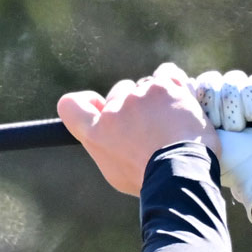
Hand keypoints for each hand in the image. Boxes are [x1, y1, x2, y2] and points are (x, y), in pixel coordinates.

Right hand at [57, 72, 217, 196]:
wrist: (178, 171)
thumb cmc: (148, 177)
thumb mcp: (115, 170)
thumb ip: (106, 144)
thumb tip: (105, 129)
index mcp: (95, 133)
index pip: (70, 105)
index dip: (86, 102)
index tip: (99, 105)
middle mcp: (112, 111)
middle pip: (119, 92)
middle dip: (133, 104)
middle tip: (152, 126)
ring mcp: (137, 96)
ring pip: (146, 85)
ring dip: (156, 97)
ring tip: (172, 120)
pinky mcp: (162, 87)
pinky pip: (167, 73)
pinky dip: (174, 82)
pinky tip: (180, 97)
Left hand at [180, 66, 251, 238]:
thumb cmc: (230, 163)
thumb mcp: (200, 142)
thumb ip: (185, 117)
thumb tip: (177, 85)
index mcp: (203, 115)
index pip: (194, 87)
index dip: (198, 96)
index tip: (201, 115)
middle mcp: (224, 105)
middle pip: (211, 81)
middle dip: (215, 103)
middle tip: (222, 127)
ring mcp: (246, 99)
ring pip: (232, 80)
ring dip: (234, 105)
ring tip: (239, 128)